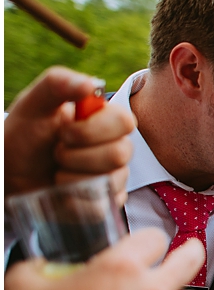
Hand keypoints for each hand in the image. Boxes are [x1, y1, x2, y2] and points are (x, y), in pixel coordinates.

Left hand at [4, 67, 134, 207]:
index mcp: (106, 121)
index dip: (94, 130)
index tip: (65, 131)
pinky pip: (100, 206)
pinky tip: (61, 190)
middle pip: (119, 154)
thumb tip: (90, 84)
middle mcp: (116, 148)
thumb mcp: (34, 104)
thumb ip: (58, 84)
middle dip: (76, 155)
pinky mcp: (106, 203)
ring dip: (71, 177)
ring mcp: (114, 177)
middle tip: (57, 152)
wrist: (10, 172)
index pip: (125, 122)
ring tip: (57, 171)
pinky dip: (72, 200)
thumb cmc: (23, 136)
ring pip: (110, 182)